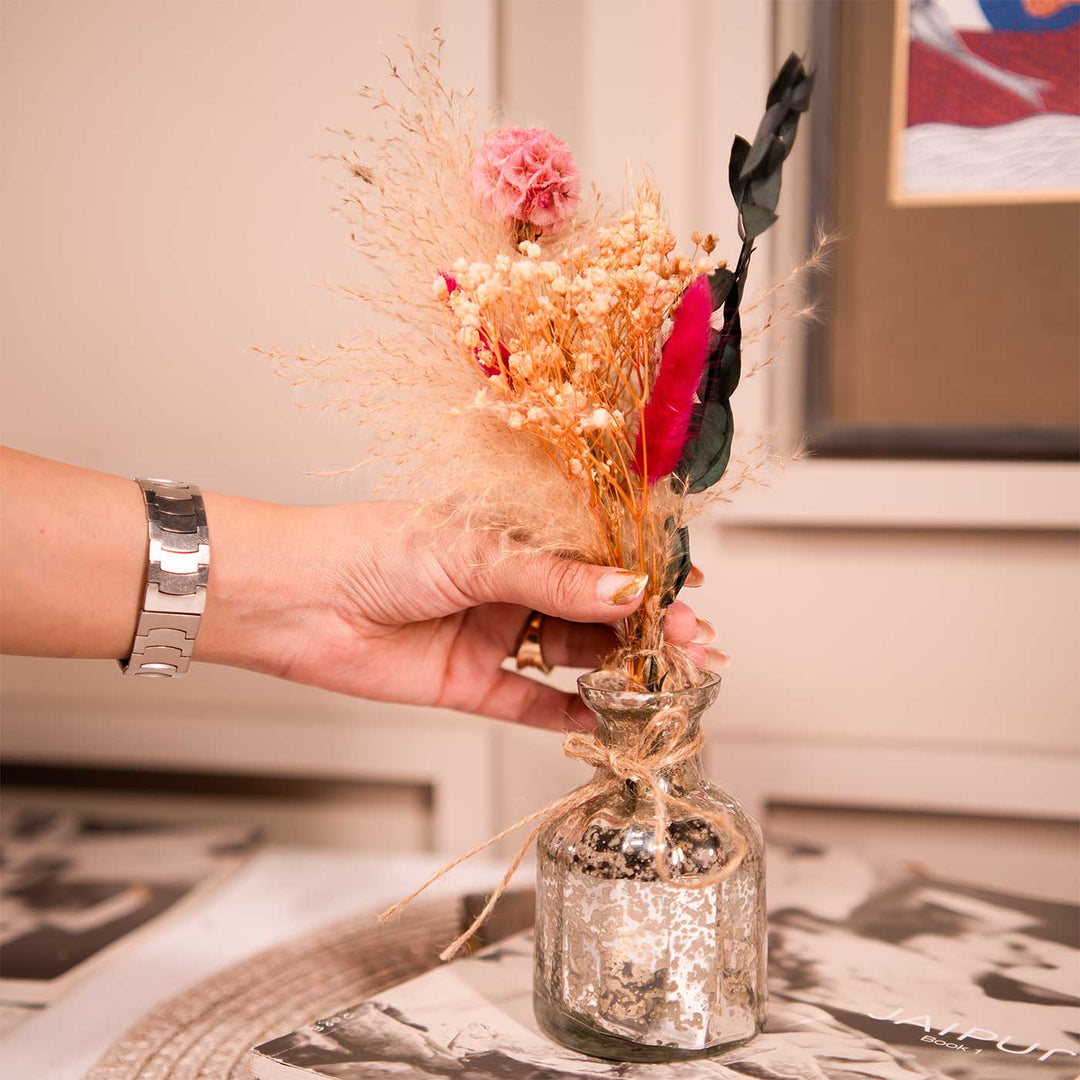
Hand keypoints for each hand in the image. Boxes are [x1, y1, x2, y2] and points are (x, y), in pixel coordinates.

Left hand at [198, 497, 726, 728]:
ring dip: (619, 669)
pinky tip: (607, 721)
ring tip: (664, 682)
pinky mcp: (470, 681)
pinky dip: (568, 715)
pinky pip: (531, 702)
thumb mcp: (475, 553)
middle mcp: (509, 584)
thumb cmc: (374, 549)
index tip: (691, 588)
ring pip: (572, 654)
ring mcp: (494, 633)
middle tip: (691, 645)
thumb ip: (555, 581)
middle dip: (646, 627)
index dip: (646, 572)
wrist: (296, 599)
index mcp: (514, 536)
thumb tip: (632, 590)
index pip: (598, 554)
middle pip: (595, 608)